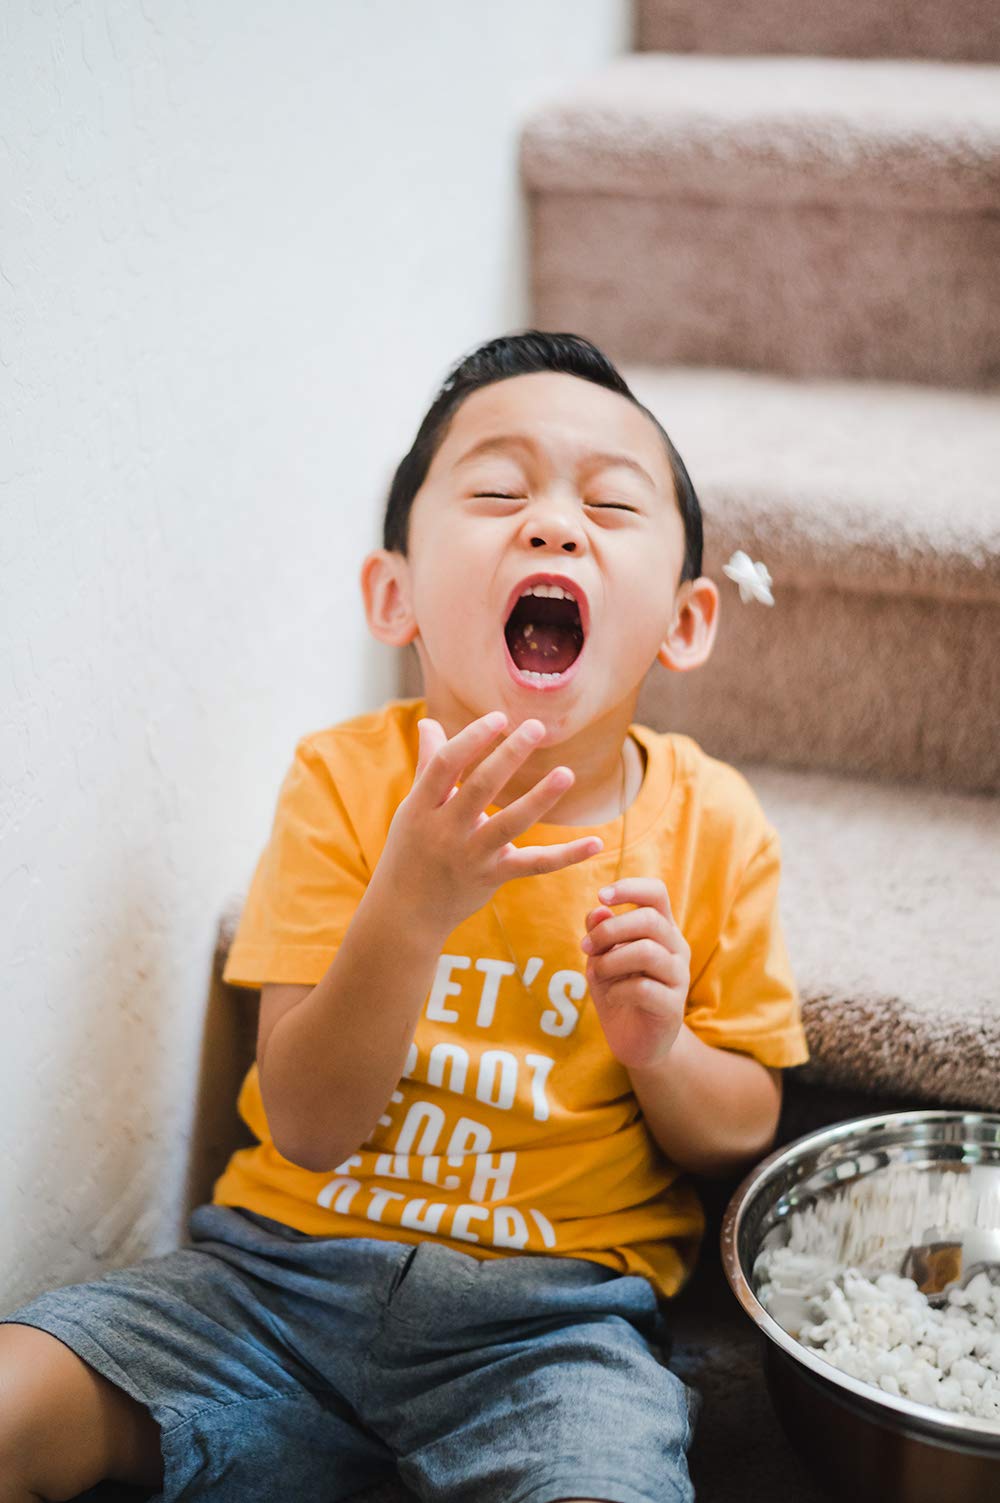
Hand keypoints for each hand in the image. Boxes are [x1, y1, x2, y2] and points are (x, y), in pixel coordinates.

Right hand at [377, 711, 604, 936]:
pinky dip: (567, 856)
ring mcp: (470, 856)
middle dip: (508, 755)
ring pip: (509, 824)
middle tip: (537, 727)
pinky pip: (535, 865)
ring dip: (539, 798)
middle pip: (479, 788)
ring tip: (567, 773)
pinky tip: (597, 842)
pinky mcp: (493, 877)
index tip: (499, 717)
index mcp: (421, 806)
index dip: (472, 739)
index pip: (446, 765)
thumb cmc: (411, 849)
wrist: (406, 912)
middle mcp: (445, 831)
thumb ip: (428, 765)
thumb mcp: (413, 808)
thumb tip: (429, 723)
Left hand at [580, 877, 689, 1070]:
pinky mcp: (673, 1007)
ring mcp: (679, 977)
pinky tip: (612, 996)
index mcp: (661, 929)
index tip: (601, 896)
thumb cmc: (619, 990)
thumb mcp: (601, 957)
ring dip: (611, 961)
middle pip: (650, 920)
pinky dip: (617, 989)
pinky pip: (643, 988)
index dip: (630, 887)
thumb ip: (599, 932)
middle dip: (610, 930)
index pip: (657, 893)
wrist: (636, 1040)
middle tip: (586, 947)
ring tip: (597, 973)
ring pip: (647, 952)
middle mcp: (676, 948)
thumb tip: (598, 910)